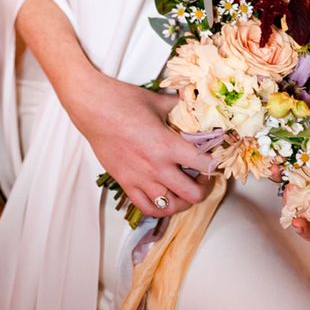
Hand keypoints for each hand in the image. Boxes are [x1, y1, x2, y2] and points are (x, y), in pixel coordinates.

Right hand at [66, 71, 214, 218]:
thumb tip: (194, 101)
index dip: (214, 163)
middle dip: (204, 188)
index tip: (215, 158)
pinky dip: (160, 207)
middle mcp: (156, 167)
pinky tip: (165, 197)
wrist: (93, 109)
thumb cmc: (124, 102)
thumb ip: (180, 106)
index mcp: (168, 145)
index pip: (203, 164)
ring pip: (170, 206)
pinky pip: (146, 207)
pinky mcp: (125, 183)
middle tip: (205, 178)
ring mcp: (140, 178)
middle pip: (192, 193)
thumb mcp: (159, 101)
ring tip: (187, 190)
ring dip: (184, 201)